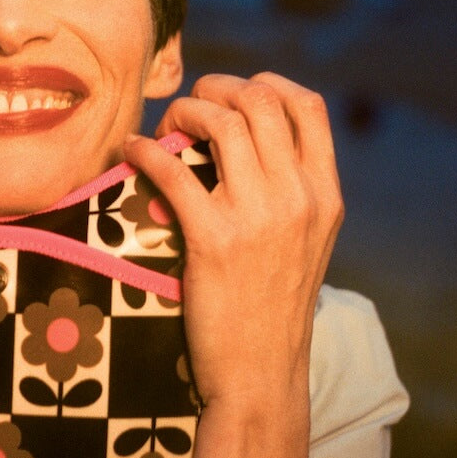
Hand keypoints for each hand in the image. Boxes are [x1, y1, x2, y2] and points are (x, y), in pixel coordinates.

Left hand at [125, 71, 343, 406]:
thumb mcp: (307, 245)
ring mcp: (260, 218)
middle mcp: (299, 198)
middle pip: (259, 102)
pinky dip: (145, 151)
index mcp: (325, 195)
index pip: (307, 106)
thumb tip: (254, 143)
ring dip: (182, 113)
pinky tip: (132, 151)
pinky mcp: (215, 241)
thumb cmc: (273, 309)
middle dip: (214, 89)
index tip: (231, 92)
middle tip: (187, 107)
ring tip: (162, 130)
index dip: (265, 83)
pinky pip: (174, 171)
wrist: (261, 374)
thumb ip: (293, 193)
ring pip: (220, 123)